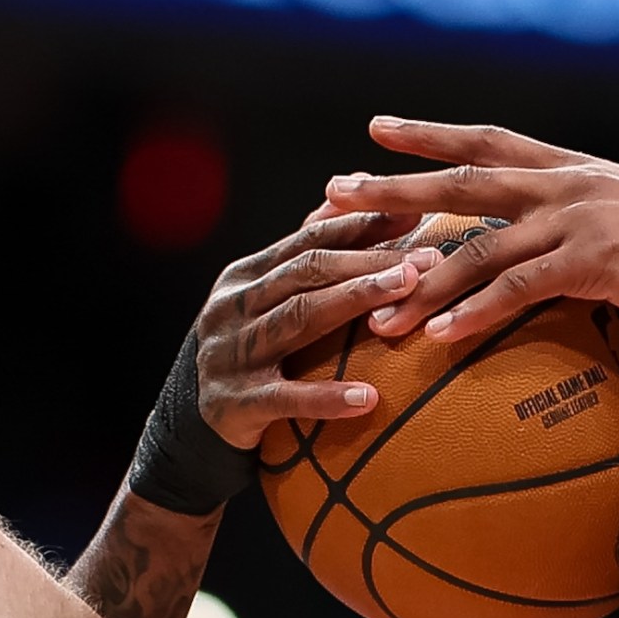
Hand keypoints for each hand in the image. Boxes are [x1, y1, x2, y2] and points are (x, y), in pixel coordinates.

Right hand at [186, 209, 443, 445]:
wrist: (194, 424)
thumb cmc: (249, 355)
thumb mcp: (266, 303)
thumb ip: (305, 258)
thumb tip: (352, 193)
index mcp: (246, 277)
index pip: (308, 241)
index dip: (361, 225)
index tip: (415, 213)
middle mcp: (233, 307)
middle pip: (308, 273)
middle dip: (369, 261)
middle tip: (425, 259)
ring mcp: (231, 354)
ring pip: (297, 319)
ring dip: (354, 302)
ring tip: (406, 295)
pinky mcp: (234, 403)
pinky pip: (285, 398)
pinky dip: (326, 397)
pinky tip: (368, 399)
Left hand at [322, 118, 618, 343]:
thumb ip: (579, 225)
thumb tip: (547, 250)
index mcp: (570, 169)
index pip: (486, 142)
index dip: (429, 134)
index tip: (375, 130)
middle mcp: (565, 184)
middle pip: (462, 179)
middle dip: (393, 188)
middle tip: (332, 197)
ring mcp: (577, 220)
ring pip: (480, 245)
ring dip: (422, 280)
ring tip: (376, 311)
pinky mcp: (594, 263)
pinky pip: (519, 290)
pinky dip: (475, 313)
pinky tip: (441, 338)